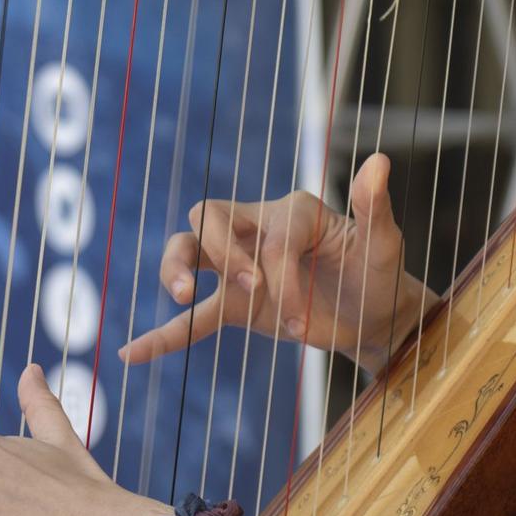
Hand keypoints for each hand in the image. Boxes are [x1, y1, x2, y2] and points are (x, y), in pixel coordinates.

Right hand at [117, 153, 435, 374]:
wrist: (375, 315)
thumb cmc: (381, 273)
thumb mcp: (384, 243)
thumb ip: (374, 205)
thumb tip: (380, 160)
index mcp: (292, 211)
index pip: (269, 237)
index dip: (282, 277)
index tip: (303, 318)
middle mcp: (258, 230)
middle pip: (209, 217)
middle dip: (223, 252)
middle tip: (252, 289)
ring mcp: (242, 268)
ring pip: (187, 250)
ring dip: (174, 268)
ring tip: (179, 295)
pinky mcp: (237, 306)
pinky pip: (192, 317)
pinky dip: (163, 336)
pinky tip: (132, 354)